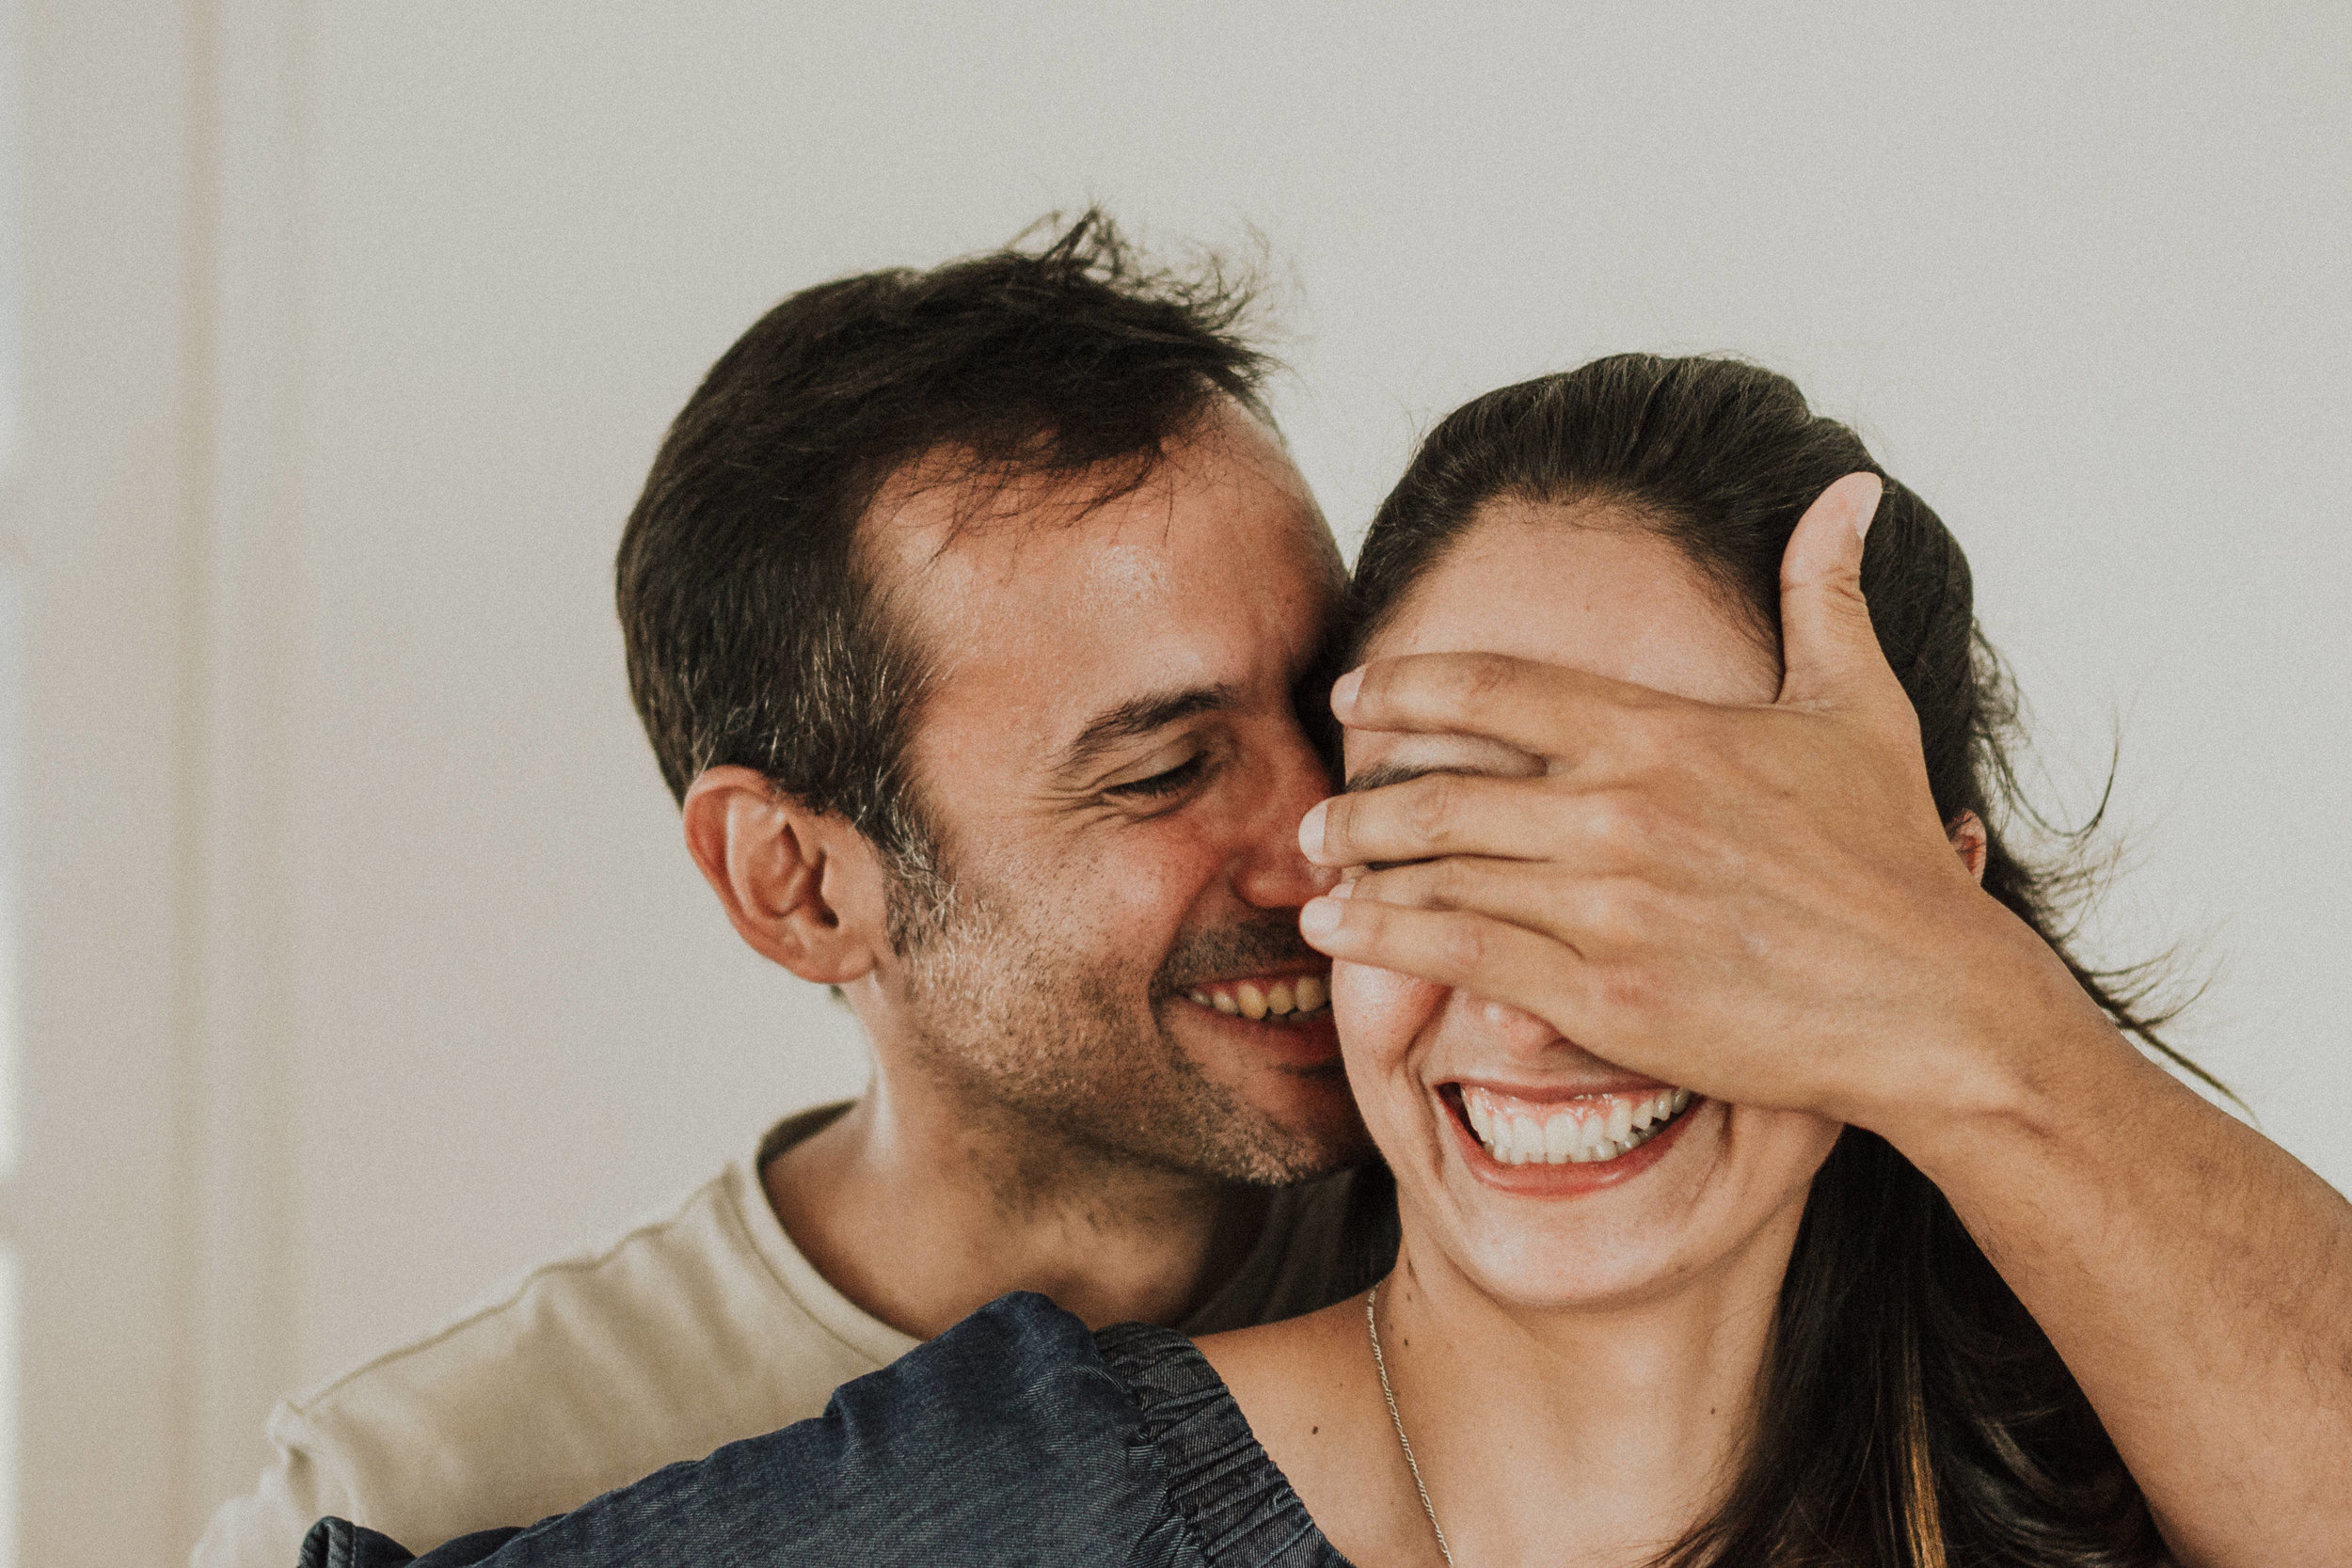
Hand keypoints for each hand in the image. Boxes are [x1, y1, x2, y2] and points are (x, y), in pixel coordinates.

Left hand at [1295, 474, 2075, 1130]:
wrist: (1933, 1005)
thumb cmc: (1895, 860)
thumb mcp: (1862, 709)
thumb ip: (1827, 595)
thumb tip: (1851, 490)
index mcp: (1660, 732)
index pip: (1494, 687)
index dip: (1405, 685)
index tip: (1356, 693)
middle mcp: (1617, 809)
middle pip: (1439, 787)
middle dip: (1360, 799)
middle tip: (1316, 810)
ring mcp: (1605, 905)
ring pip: (1437, 872)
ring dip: (1359, 868)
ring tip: (1314, 868)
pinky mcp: (1604, 994)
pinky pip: (1460, 954)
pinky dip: (1385, 938)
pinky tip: (1341, 931)